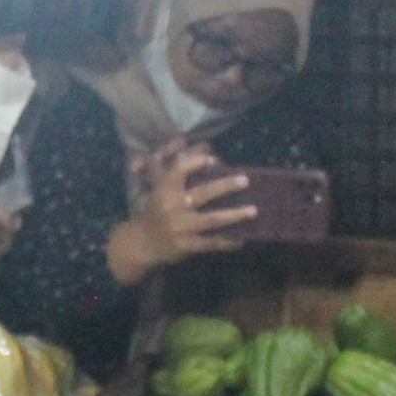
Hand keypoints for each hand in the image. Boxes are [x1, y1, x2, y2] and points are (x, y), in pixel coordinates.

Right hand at [113, 144, 254, 280]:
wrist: (141, 244)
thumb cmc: (155, 211)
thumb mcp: (159, 189)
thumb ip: (176, 172)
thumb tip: (203, 149)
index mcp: (164, 190)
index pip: (180, 170)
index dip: (196, 162)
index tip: (214, 160)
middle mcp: (172, 207)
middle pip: (203, 193)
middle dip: (226, 186)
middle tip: (245, 180)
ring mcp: (180, 228)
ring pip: (212, 219)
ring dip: (234, 215)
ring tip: (253, 210)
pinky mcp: (187, 246)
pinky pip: (211, 243)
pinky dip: (227, 241)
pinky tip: (241, 239)